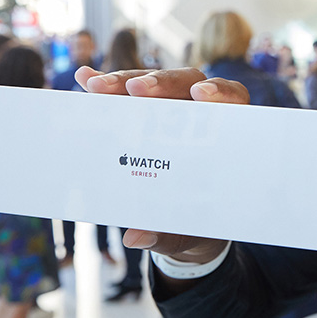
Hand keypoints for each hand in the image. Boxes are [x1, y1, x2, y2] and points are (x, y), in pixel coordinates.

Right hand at [74, 65, 249, 271]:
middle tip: (134, 89)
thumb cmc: (199, 222)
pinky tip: (83, 80)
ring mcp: (173, 107)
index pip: (233, 100)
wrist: (189, 224)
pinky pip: (126, 94)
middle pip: (188, 83)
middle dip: (160, 83)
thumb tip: (137, 237)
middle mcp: (203, 112)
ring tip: (96, 86)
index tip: (200, 94)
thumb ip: (168, 234)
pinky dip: (106, 86)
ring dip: (124, 81)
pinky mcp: (146, 111)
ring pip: (154, 84)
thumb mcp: (190, 231)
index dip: (220, 92)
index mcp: (228, 134)